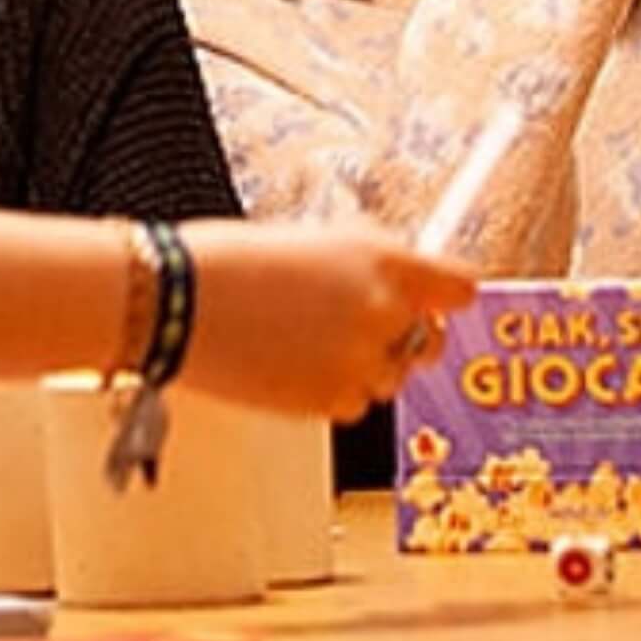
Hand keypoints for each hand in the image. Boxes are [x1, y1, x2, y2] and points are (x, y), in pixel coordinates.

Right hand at [180, 221, 478, 418]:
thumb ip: (375, 260)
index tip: (440, 298)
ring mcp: (358, 361)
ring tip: (314, 340)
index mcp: (384, 260)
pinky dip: (335, 390)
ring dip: (367, 364)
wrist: (182, 301)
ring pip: (390, 375)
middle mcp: (382, 311)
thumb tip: (406, 274)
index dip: (446, 294)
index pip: (459, 286)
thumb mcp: (321, 238)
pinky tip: (296, 363)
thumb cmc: (240, 259)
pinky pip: (354, 402)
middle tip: (365, 322)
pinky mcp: (328, 402)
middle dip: (406, 333)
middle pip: (430, 339)